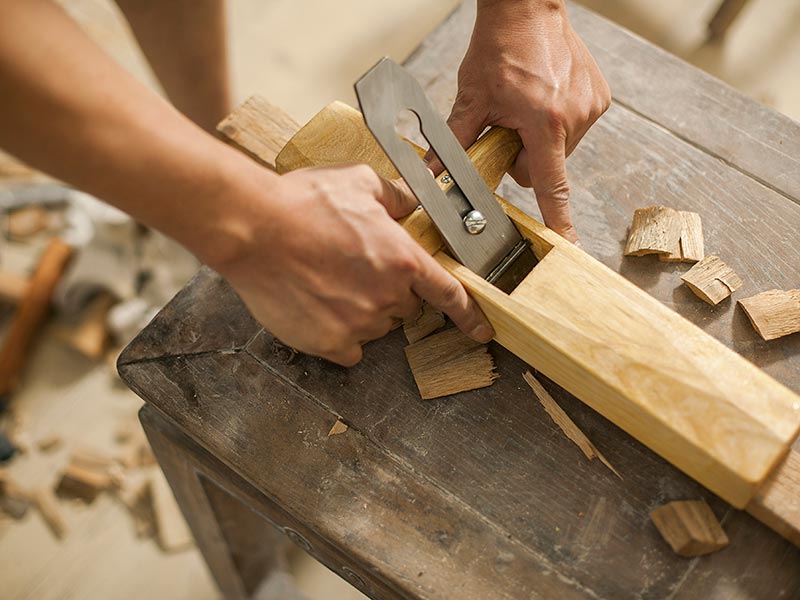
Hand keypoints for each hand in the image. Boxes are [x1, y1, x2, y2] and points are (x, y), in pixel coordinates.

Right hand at [213, 164, 493, 365]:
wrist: (254, 229)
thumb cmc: (303, 203)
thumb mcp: (359, 182)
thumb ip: (396, 196)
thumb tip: (412, 203)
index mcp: (403, 260)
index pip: (449, 294)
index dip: (469, 315)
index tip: (481, 331)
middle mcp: (388, 297)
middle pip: (404, 307)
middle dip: (389, 292)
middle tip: (355, 269)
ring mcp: (359, 324)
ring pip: (374, 326)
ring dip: (361, 310)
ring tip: (327, 281)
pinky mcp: (330, 344)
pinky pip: (348, 348)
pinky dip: (339, 334)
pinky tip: (319, 307)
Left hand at [448, 0, 609, 241]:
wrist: (526, 8)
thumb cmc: (499, 47)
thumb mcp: (471, 98)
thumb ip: (455, 143)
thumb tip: (432, 175)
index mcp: (545, 122)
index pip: (550, 186)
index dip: (557, 220)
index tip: (566, 244)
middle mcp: (575, 116)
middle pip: (544, 167)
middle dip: (524, 157)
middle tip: (508, 126)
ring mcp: (591, 106)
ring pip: (558, 150)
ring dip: (540, 139)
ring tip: (526, 106)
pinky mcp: (599, 97)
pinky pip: (572, 129)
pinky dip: (555, 123)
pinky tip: (542, 97)